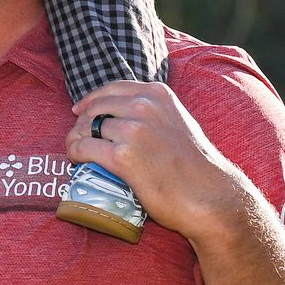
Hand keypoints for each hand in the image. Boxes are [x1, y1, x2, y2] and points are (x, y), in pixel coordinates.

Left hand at [64, 81, 261, 245]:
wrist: (209, 195)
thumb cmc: (194, 164)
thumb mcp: (177, 122)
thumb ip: (154, 112)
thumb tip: (124, 113)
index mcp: (157, 94)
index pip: (111, 89)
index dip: (90, 100)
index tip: (80, 111)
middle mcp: (144, 106)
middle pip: (95, 108)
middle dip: (82, 123)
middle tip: (79, 139)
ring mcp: (133, 130)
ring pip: (86, 128)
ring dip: (76, 140)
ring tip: (77, 153)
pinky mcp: (122, 156)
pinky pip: (83, 148)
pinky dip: (75, 154)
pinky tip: (78, 161)